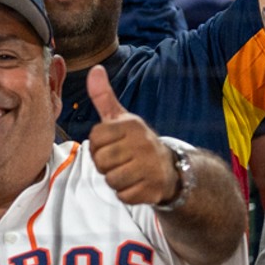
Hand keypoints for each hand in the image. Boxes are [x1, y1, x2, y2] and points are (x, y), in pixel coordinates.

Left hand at [85, 66, 176, 205]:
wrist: (169, 169)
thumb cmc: (136, 142)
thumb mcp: (121, 118)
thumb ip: (103, 97)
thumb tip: (95, 69)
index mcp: (131, 125)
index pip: (95, 139)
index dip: (98, 147)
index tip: (112, 145)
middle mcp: (142, 143)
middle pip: (100, 161)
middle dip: (105, 165)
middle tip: (121, 161)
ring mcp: (149, 166)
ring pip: (111, 180)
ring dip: (116, 180)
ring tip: (129, 171)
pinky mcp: (153, 188)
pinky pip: (123, 195)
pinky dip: (127, 193)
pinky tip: (138, 183)